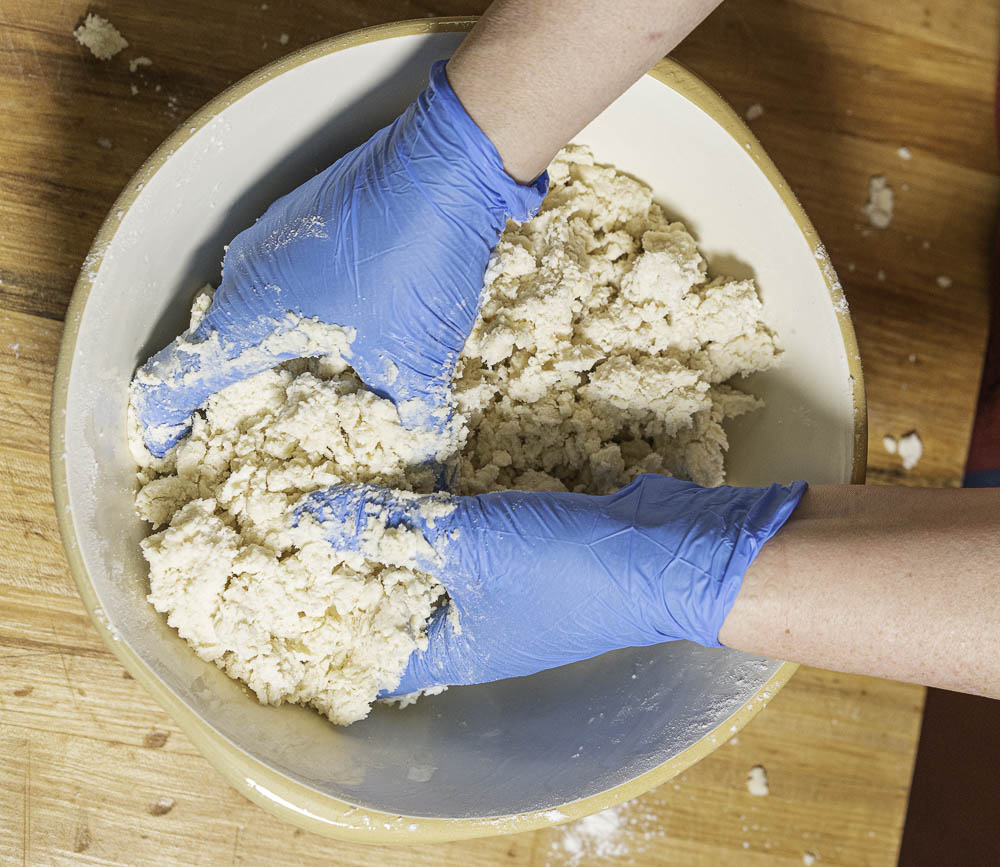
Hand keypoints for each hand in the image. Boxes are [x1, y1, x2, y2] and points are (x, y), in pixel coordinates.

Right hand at [131, 60, 547, 456]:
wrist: (447, 162)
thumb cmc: (415, 263)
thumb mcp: (416, 359)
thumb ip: (415, 418)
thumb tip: (430, 457)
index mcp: (251, 317)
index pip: (177, 376)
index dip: (165, 416)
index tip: (165, 442)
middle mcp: (247, 273)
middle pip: (214, 341)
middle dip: (229, 386)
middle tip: (256, 422)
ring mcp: (274, 235)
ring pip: (251, 305)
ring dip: (268, 344)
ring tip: (303, 380)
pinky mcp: (306, 213)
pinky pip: (282, 275)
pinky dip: (297, 309)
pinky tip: (340, 323)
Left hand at [297, 474, 806, 694]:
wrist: (664, 551)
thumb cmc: (562, 567)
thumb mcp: (463, 544)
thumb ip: (386, 528)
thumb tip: (308, 518)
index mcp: (450, 650)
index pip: (367, 653)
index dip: (323, 622)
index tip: (282, 580)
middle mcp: (473, 628)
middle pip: (398, 600)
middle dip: (358, 560)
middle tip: (308, 514)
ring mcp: (503, 590)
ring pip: (434, 562)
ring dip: (401, 528)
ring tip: (351, 484)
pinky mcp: (528, 551)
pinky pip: (470, 534)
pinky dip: (444, 510)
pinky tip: (420, 471)